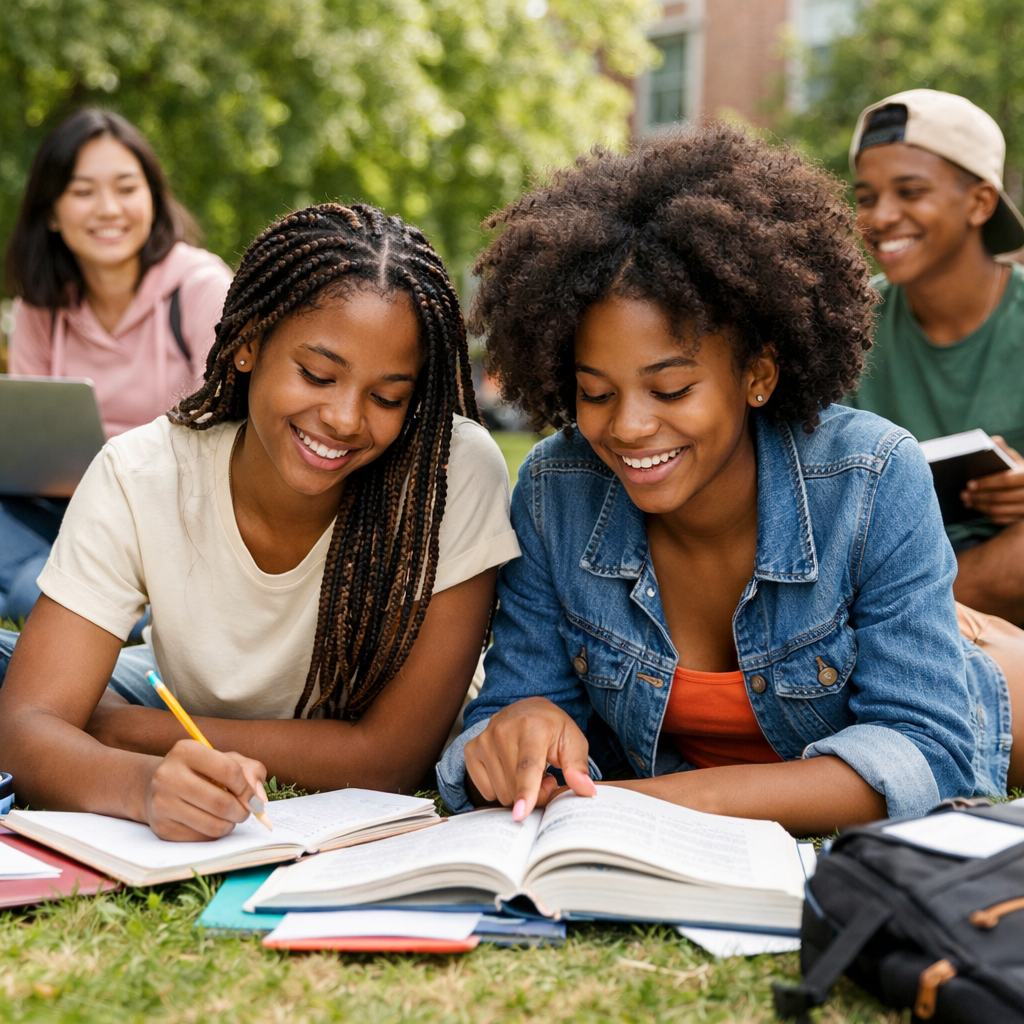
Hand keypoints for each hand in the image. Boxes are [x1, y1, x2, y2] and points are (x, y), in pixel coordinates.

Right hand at [144, 739, 268, 841]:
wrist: (160, 787)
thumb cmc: (202, 771)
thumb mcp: (226, 759)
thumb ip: (250, 772)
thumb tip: (259, 800)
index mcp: (186, 751)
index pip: (229, 771)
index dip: (247, 787)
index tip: (252, 796)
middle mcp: (168, 776)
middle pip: (221, 802)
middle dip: (242, 811)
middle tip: (245, 811)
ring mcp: (162, 803)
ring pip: (213, 824)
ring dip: (230, 824)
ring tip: (229, 816)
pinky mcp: (162, 827)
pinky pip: (201, 837)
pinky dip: (214, 832)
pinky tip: (210, 821)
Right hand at [464, 697, 596, 820]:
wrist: (526, 709)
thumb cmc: (552, 728)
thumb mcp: (572, 741)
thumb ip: (578, 767)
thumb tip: (587, 790)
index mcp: (531, 727)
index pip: (527, 766)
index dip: (526, 792)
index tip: (520, 814)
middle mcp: (502, 730)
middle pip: (515, 786)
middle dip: (534, 793)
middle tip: (546, 777)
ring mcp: (484, 740)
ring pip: (500, 792)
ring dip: (517, 791)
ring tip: (528, 772)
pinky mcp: (472, 749)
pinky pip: (485, 789)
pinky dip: (500, 788)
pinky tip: (510, 772)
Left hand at [962, 437, 1023, 524]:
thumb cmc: (1019, 471)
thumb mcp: (1015, 460)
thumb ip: (1004, 452)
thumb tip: (992, 440)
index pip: (1006, 480)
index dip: (986, 483)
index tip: (969, 483)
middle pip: (1000, 498)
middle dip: (978, 496)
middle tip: (963, 495)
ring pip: (999, 511)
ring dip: (980, 507)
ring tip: (967, 501)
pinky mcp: (1022, 519)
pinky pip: (1002, 520)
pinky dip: (988, 515)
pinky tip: (978, 508)